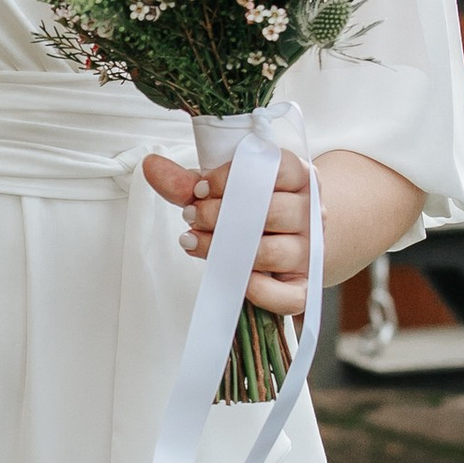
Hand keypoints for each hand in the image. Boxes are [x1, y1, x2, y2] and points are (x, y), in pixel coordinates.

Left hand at [143, 145, 318, 317]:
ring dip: (225, 249)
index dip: (230, 179)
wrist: (288, 239)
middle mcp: (311, 212)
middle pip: (271, 211)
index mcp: (298, 177)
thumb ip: (188, 182)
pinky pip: (288, 295)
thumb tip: (151, 167)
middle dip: (220, 215)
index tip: (202, 189)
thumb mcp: (222, 191)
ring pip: (273, 252)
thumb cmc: (252, 210)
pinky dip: (258, 290)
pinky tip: (229, 273)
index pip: (273, 169)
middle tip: (192, 216)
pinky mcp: (304, 285)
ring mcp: (310, 250)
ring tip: (197, 241)